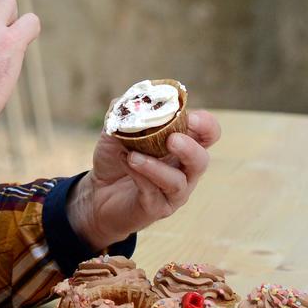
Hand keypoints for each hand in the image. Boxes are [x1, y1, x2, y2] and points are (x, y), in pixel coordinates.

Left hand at [65, 110, 220, 250]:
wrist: (98, 192)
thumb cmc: (118, 157)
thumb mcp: (117, 129)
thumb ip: (125, 111)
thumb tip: (131, 98)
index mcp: (184, 145)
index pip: (209, 134)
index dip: (205, 124)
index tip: (190, 116)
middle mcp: (184, 170)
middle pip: (201, 160)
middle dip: (189, 148)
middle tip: (172, 139)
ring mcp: (173, 192)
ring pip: (177, 182)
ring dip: (156, 166)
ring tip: (134, 155)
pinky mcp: (156, 208)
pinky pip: (152, 192)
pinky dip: (139, 175)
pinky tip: (126, 162)